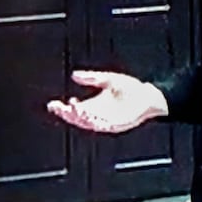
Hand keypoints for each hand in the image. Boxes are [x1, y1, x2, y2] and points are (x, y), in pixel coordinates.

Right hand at [46, 70, 167, 133]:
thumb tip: (74, 74)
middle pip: (77, 119)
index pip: (74, 109)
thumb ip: (92, 77)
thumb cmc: (130, 88)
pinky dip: (94, 122)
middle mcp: (98, 115)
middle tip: (58, 108)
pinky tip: (87, 115)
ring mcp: (107, 121)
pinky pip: (103, 126)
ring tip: (72, 109)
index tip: (53, 105)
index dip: (63, 108)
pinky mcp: (117, 125)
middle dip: (67, 114)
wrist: (148, 95)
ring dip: (79, 118)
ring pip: (88, 124)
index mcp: (93, 105)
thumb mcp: (108, 79)